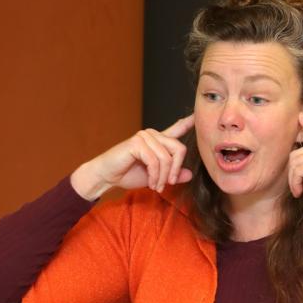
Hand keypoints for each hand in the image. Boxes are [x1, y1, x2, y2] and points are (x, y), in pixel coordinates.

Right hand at [71, 115, 194, 199]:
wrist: (106, 176)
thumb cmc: (127, 174)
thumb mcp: (156, 177)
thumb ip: (172, 175)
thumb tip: (189, 174)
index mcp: (158, 140)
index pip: (176, 129)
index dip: (188, 123)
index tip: (196, 116)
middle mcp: (152, 135)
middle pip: (179, 149)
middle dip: (175, 170)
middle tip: (168, 184)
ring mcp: (144, 137)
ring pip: (167, 158)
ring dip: (163, 177)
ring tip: (157, 187)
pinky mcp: (137, 143)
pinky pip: (155, 161)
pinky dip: (155, 176)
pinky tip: (152, 183)